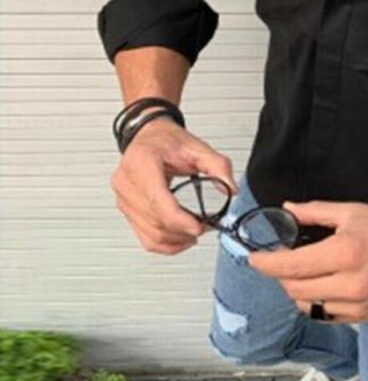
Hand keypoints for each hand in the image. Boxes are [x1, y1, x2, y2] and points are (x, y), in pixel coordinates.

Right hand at [110, 114, 236, 254]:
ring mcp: (124, 198)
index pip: (158, 201)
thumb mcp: (197, 146)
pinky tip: (181, 239)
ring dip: (176, 239)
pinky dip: (164, 244)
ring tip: (196, 231)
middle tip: (205, 226)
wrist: (149, 136)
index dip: (179, 219)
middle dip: (183, 229)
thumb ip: (218, 166)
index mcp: (142, 163)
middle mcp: (127, 182)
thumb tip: (230, 188)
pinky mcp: (126, 209)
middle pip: (155, 221)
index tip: (198, 226)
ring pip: (150, 233)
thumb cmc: (166, 140)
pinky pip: (144, 237)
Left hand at [248, 200, 367, 322]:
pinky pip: (326, 315)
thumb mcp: (351, 212)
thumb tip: (288, 210)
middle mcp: (348, 284)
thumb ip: (315, 213)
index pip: (291, 266)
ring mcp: (355, 304)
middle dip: (281, 276)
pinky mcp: (362, 316)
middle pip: (294, 289)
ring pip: (307, 306)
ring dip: (297, 291)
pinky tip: (321, 286)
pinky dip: (316, 303)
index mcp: (343, 253)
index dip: (266, 264)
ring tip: (303, 273)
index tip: (255, 259)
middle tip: (282, 261)